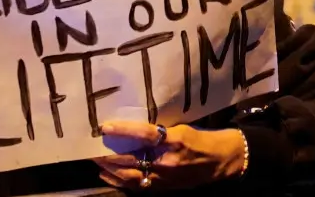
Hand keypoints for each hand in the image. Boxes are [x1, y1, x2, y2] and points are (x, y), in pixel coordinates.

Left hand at [93, 120, 246, 190]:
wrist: (220, 161)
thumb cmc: (202, 139)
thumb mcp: (183, 127)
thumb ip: (161, 130)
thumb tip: (135, 127)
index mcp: (175, 140)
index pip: (144, 135)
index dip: (124, 131)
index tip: (106, 127)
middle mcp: (167, 160)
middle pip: (132, 159)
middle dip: (110, 154)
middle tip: (94, 147)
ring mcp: (164, 177)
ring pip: (130, 176)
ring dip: (111, 170)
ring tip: (98, 162)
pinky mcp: (163, 188)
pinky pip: (137, 186)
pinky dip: (121, 181)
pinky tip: (110, 175)